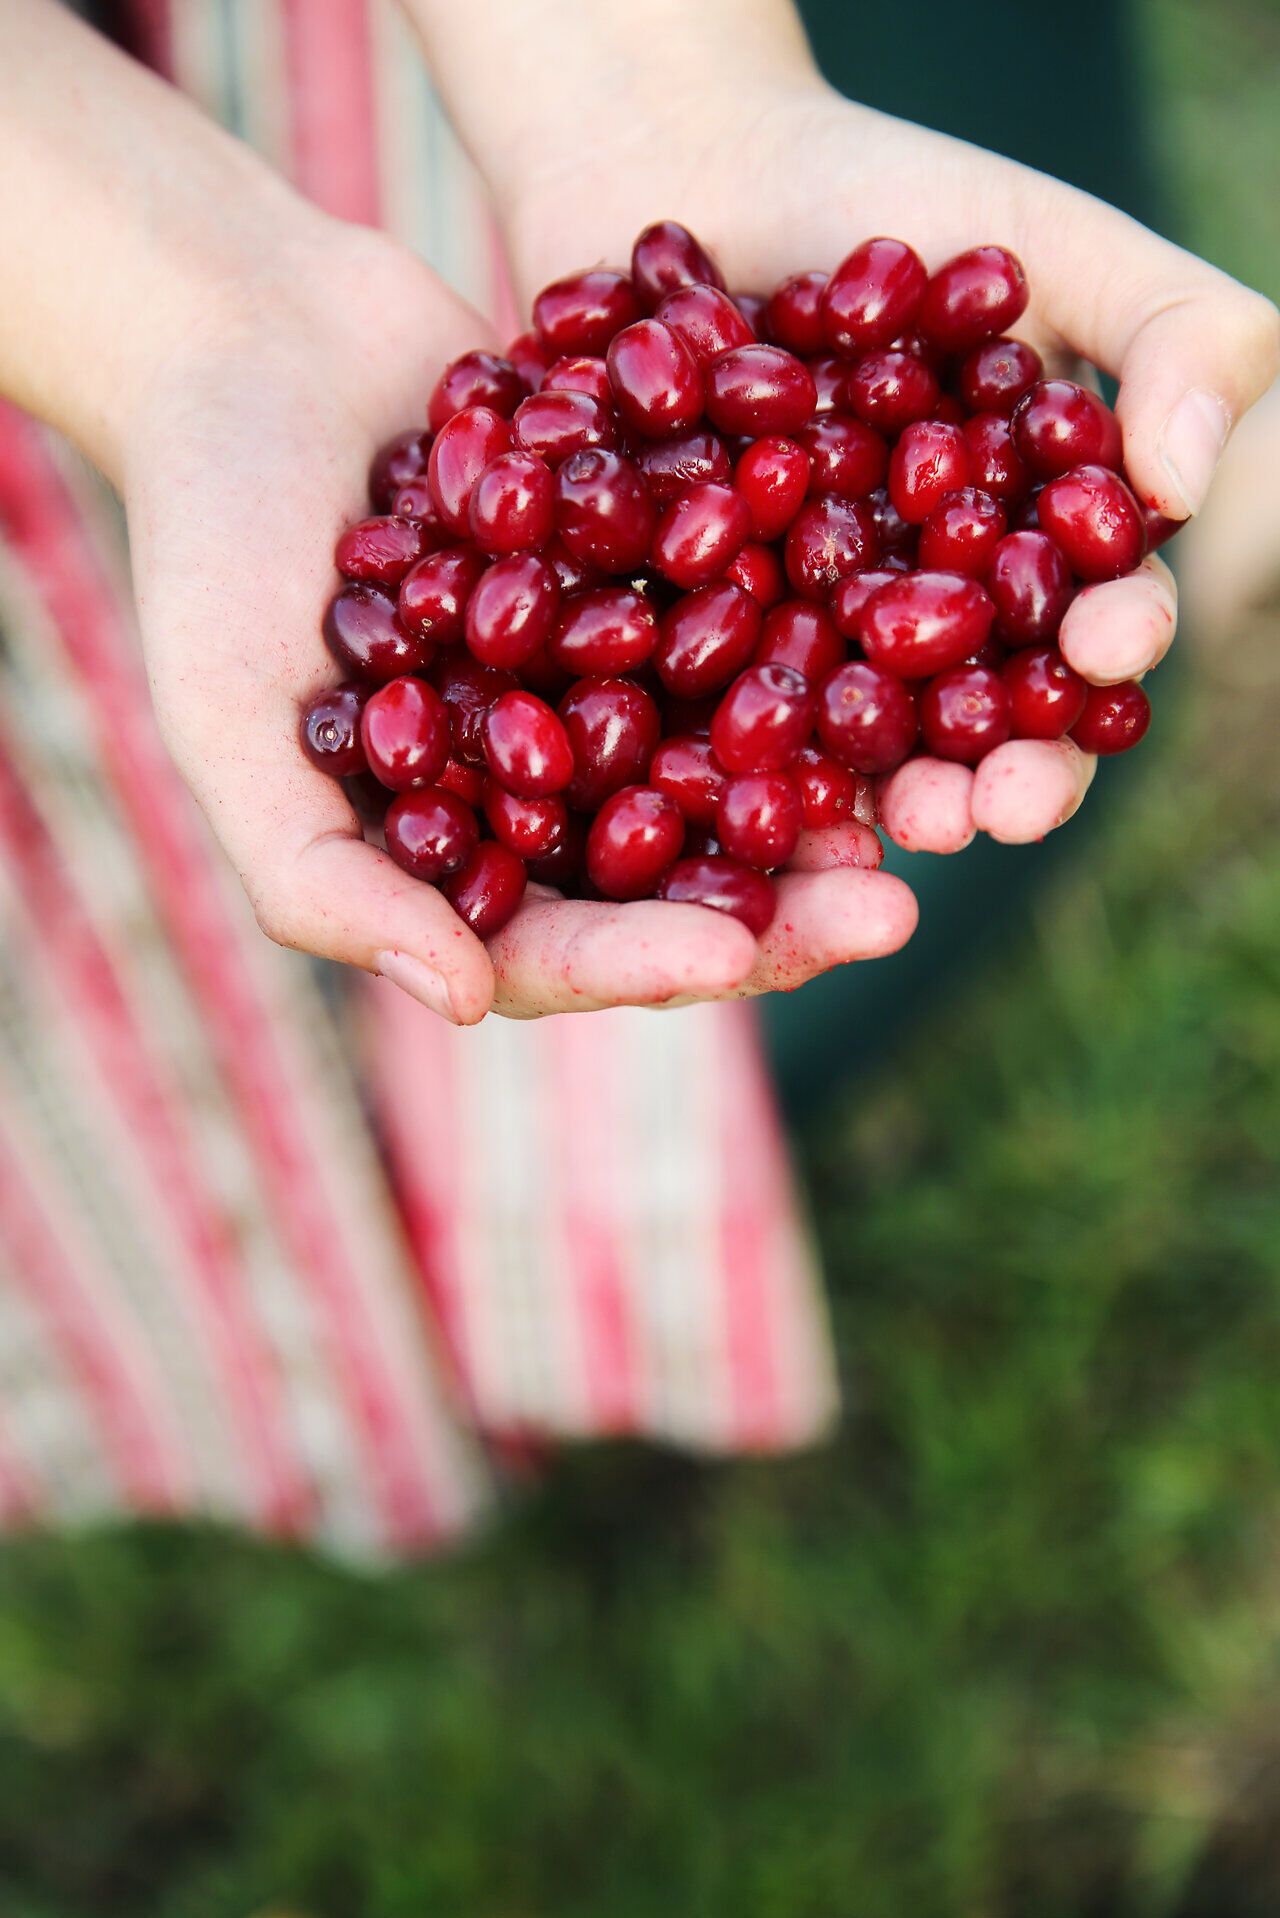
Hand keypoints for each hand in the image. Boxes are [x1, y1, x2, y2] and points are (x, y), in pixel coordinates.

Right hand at [126, 225, 916, 1024]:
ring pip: (735, 771)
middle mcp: (544, 789)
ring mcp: (606, 688)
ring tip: (928, 809)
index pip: (555, 947)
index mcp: (449, 853)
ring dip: (828, 797)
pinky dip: (823, 652)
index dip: (642, 959)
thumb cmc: (208, 538)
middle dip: (778, 905)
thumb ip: (320, 877)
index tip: (731, 955)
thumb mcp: (228, 719)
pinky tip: (905, 654)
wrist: (251, 336)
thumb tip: (457, 1002)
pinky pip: (752, 636)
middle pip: (673, 880)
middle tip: (889, 912)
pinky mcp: (657, 586)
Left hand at [494, 55, 1278, 854]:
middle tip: (993, 809)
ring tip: (898, 827)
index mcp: (1028, 546)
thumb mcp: (1055, 242)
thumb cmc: (886, 201)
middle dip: (1001, 772)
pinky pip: (713, 712)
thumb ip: (1174, 336)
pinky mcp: (694, 646)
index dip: (1112, 643)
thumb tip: (1181, 491)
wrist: (682, 174)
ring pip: (856, 743)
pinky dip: (732, 752)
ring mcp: (808, 641)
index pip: (1094, 619)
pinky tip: (745, 794)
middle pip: (980, 719)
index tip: (1109, 651)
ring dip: (884, 794)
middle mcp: (925, 617)